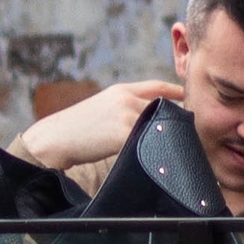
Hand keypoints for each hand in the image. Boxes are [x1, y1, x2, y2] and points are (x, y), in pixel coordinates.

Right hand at [10, 79, 182, 174]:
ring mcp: (126, 115)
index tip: (188, 98)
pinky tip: (161, 157)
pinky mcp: (123, 133)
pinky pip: (148, 140)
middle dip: (175, 120)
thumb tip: (146, 120)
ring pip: (159, 124)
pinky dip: (156, 148)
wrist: (54, 138)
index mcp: (120, 90)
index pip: (156, 87)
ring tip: (178, 148)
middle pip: (163, 107)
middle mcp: (126, 98)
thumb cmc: (75, 129)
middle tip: (187, 132)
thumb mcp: (101, 107)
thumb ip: (124, 109)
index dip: (176, 91)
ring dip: (168, 136)